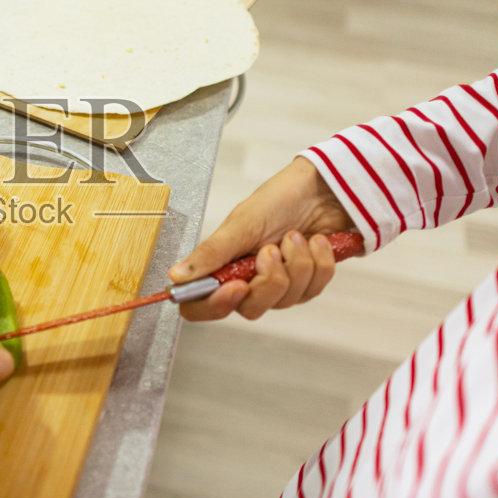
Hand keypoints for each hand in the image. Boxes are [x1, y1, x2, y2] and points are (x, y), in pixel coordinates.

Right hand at [170, 156, 355, 320]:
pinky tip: (316, 241)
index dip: (216, 305)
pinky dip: (318, 262)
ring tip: (295, 236)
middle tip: (273, 248)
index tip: (237, 286)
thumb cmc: (278, 199)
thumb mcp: (242, 224)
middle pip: (251, 309)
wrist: (322, 189)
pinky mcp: (307, 284)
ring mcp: (278, 286)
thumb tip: (176, 276)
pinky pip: (313, 288)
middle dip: (269, 279)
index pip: (202, 306)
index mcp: (222, 267)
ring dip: (297, 263)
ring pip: (286, 300)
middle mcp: (247, 281)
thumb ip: (211, 253)